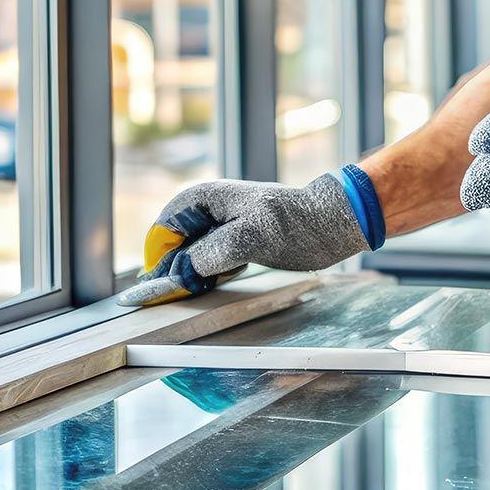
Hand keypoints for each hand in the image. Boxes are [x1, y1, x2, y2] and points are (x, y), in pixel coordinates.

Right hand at [118, 173, 368, 305]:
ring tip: (205, 286)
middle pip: (172, 245)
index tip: (162, 290)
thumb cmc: (293, 225)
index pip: (162, 232)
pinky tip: (219, 281)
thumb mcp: (247, 240)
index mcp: (202, 198)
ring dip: (191, 274)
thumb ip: (206, 256)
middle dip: (174, 269)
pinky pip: (207, 260)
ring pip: (188, 255)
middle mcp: (206, 208)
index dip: (159, 261)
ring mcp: (219, 225)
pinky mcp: (232, 241)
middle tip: (187, 292)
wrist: (331, 224)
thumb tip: (176, 274)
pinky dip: (207, 274)